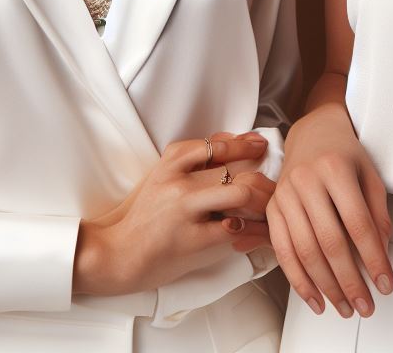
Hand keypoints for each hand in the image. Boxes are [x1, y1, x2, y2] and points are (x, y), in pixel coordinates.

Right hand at [73, 133, 271, 295]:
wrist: (119, 253)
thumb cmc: (144, 216)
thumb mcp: (162, 176)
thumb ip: (193, 158)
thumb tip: (230, 139)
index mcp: (171, 161)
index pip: (217, 144)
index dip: (244, 144)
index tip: (259, 144)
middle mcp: (179, 181)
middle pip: (235, 168)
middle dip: (261, 176)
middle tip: (273, 183)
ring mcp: (186, 210)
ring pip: (241, 193)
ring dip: (262, 200)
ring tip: (269, 206)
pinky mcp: (193, 239)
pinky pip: (236, 229)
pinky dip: (254, 230)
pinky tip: (261, 231)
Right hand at [266, 102, 392, 320]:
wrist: (313, 133)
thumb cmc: (345, 155)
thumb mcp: (370, 175)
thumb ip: (378, 213)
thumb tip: (381, 254)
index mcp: (335, 168)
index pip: (358, 223)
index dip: (373, 258)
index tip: (386, 284)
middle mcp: (306, 180)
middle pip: (330, 242)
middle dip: (350, 281)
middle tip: (365, 306)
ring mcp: (285, 194)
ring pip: (305, 251)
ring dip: (326, 287)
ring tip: (344, 307)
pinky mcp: (272, 207)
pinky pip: (282, 250)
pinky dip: (299, 280)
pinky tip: (315, 298)